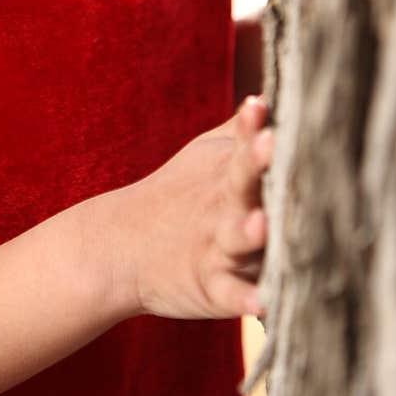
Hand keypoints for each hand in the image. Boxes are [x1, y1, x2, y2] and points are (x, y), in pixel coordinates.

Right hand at [119, 96, 271, 320]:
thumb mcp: (208, 155)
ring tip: (261, 223)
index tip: (259, 106)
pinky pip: (229, 295)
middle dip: (255, 162)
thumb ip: (244, 131)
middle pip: (242, 182)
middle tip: (270, 142)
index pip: (241, 143)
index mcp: (227, 174)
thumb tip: (274, 91)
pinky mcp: (210, 289)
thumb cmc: (180, 197)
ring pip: (236, 237)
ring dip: (249, 230)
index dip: (250, 126)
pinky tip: (262, 303)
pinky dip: (243, 300)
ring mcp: (215, 249)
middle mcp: (223, 208)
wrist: (121, 247)